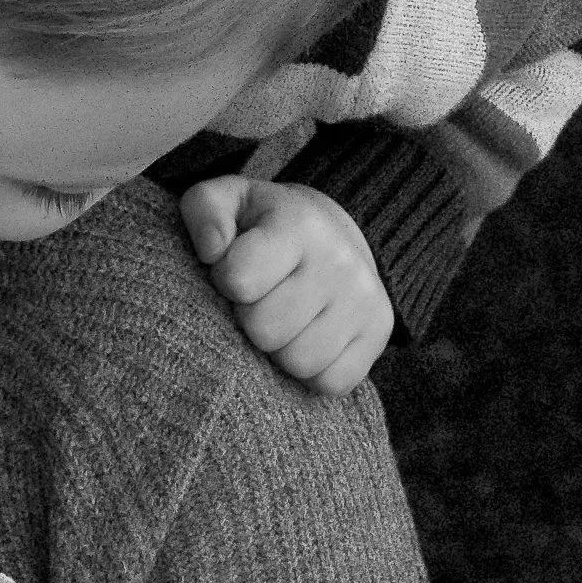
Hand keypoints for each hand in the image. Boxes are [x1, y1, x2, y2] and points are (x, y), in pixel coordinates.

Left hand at [180, 177, 392, 395]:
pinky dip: (311, 372)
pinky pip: (331, 382)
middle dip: (250, 319)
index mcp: (298, 224)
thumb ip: (204, 211)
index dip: (226, 281)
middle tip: (260, 299)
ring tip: (282, 320)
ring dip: (279, 349)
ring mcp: (362, 300)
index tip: (236, 272)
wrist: (335, 236)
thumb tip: (211, 250)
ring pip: (298, 361)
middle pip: (264, 329)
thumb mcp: (229, 200)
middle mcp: (338, 261)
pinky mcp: (377, 333)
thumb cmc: (266, 226)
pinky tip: (305, 339)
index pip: (238, 279)